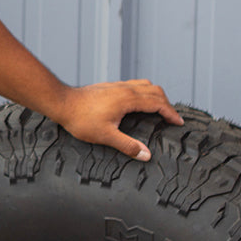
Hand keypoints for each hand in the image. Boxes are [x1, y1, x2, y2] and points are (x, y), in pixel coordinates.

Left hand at [55, 80, 182, 160]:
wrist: (62, 102)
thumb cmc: (81, 119)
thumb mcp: (105, 136)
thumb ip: (128, 145)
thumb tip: (147, 155)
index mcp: (128, 99)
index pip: (158, 102)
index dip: (171, 113)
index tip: (178, 123)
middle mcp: (125, 89)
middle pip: (155, 90)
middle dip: (167, 103)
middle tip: (172, 118)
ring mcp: (117, 86)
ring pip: (145, 85)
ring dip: (156, 96)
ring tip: (159, 110)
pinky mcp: (110, 86)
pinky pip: (134, 85)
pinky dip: (144, 93)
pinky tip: (138, 104)